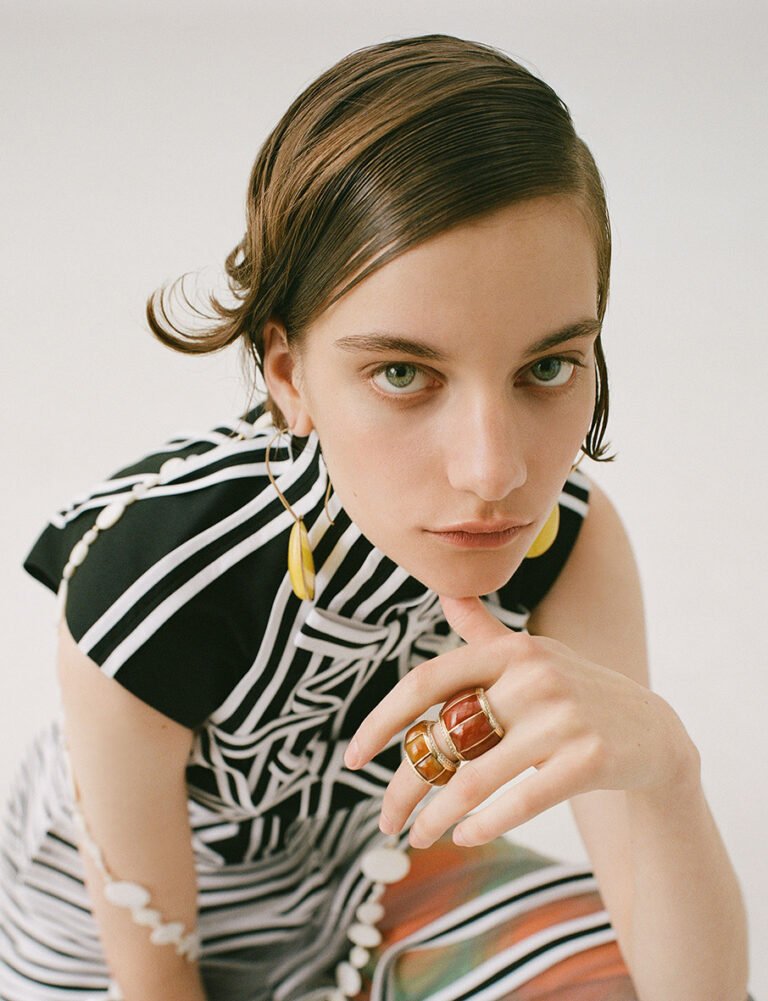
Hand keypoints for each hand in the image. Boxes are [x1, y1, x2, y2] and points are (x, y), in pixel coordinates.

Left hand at [344, 594, 694, 848]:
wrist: (654, 729)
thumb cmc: (574, 691)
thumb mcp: (533, 656)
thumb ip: (485, 631)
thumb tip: (448, 595)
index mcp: (508, 649)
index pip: (427, 682)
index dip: (382, 720)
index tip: (353, 758)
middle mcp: (532, 675)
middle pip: (445, 739)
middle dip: (405, 786)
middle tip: (385, 819)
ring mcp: (563, 716)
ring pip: (476, 777)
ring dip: (437, 815)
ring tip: (417, 837)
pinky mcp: (588, 758)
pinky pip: (520, 799)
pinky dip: (485, 823)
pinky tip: (464, 836)